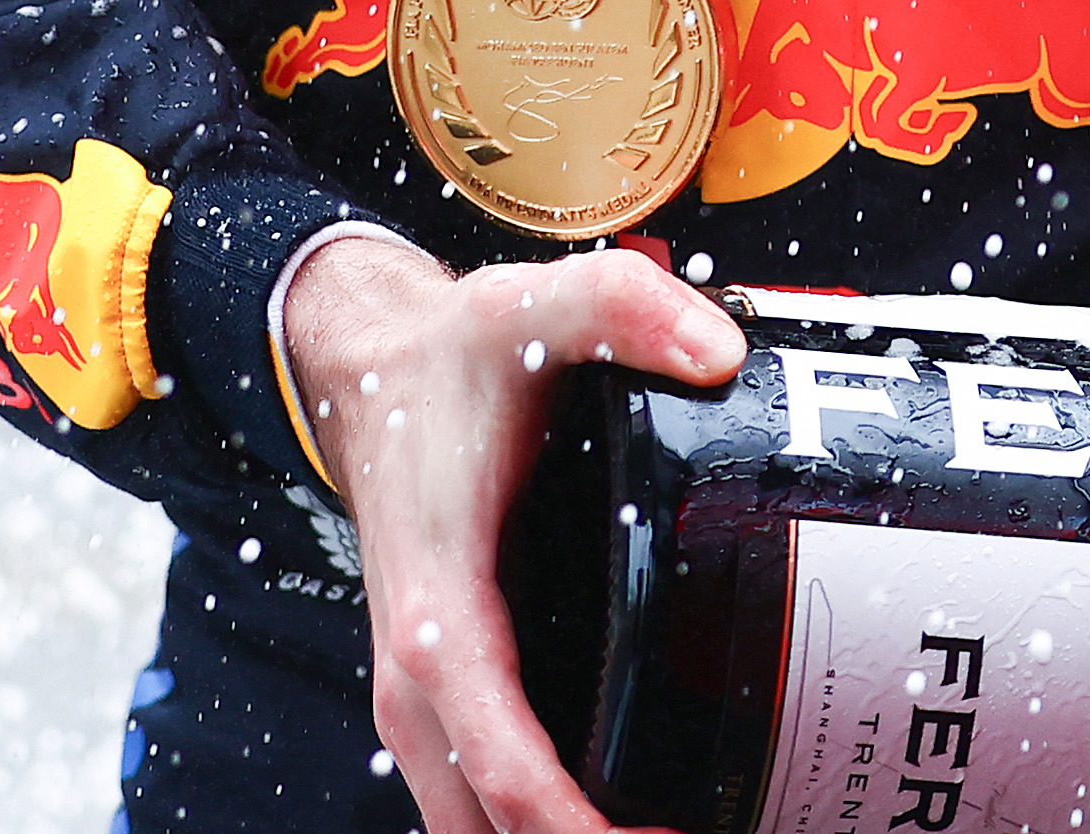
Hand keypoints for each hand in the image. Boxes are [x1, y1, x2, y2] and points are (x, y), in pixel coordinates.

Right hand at [275, 232, 746, 833]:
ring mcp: (424, 701)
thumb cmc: (450, 359)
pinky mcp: (443, 698)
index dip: (588, 831)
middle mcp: (419, 681)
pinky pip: (483, 798)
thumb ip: (623, 308)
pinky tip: (633, 812)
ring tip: (687, 826)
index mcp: (442, 614)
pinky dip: (543, 823)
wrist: (367, 371)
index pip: (509, 772)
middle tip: (707, 831)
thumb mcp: (531, 307)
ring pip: (480, 827)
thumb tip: (722, 351)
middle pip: (493, 831)